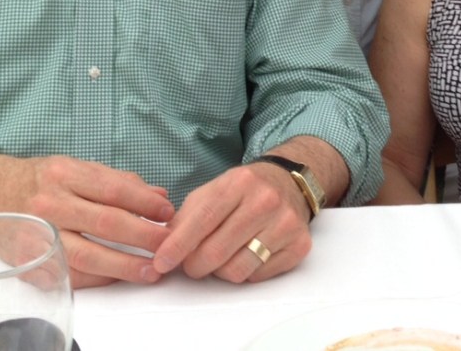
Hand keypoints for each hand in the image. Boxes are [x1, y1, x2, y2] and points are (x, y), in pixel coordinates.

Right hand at [0, 147, 174, 288]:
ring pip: (89, 254)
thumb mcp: (74, 168)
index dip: (145, 203)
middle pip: (106, 223)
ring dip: (125, 265)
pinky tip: (118, 277)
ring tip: (151, 270)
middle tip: (168, 244)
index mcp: (65, 173)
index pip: (114, 189)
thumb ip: (116, 181)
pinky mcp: (30, 260)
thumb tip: (158, 196)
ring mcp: (38, 232)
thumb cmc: (37, 181)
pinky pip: (70, 273)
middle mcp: (50, 201)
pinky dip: (98, 277)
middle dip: (143, 236)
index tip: (168, 213)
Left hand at [151, 162, 311, 283]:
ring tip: (221, 258)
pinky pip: (258, 276)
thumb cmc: (244, 191)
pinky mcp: (299, 245)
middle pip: (217, 251)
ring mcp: (285, 224)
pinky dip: (244, 272)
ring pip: (236, 270)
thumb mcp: (213, 191)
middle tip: (191, 264)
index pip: (202, 219)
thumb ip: (187, 217)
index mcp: (239, 183)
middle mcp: (265, 201)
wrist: (288, 183)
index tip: (161, 262)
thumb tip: (163, 247)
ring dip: (220, 271)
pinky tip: (244, 255)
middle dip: (195, 265)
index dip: (178, 245)